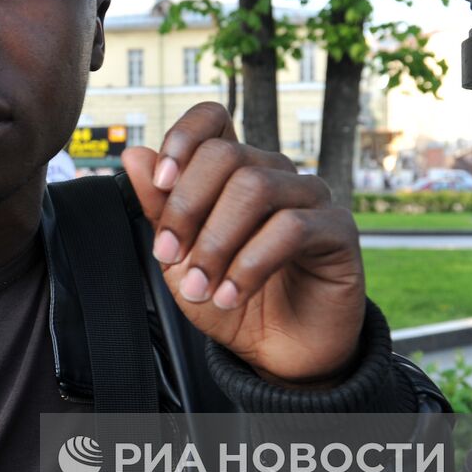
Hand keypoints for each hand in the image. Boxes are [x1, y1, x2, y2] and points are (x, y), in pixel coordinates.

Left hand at [121, 102, 365, 385]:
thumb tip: (133, 156)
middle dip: (187, 208)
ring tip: (202, 287)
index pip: (213, 118)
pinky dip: (250, 265)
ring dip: (216, 243)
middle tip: (169, 256)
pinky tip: (231, 296)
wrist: (277, 353)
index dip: (183, 138)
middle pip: (225, 156)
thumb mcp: (180, 258)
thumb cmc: (230, 299)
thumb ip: (159, 208)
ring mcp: (310, 197)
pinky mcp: (337, 229)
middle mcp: (274, 173)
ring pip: (255, 188)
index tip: (160, 182)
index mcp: (234, 171)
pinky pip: (291, 227)